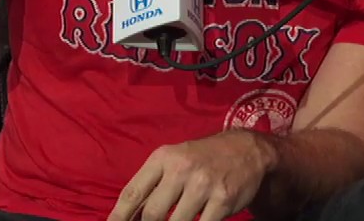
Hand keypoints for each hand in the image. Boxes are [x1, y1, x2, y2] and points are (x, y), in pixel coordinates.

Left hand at [109, 130, 277, 220]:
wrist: (246, 149)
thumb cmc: (201, 158)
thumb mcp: (173, 161)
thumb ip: (152, 186)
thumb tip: (127, 217)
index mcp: (162, 158)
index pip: (132, 193)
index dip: (117, 217)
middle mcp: (181, 169)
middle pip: (152, 214)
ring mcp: (203, 185)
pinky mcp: (223, 200)